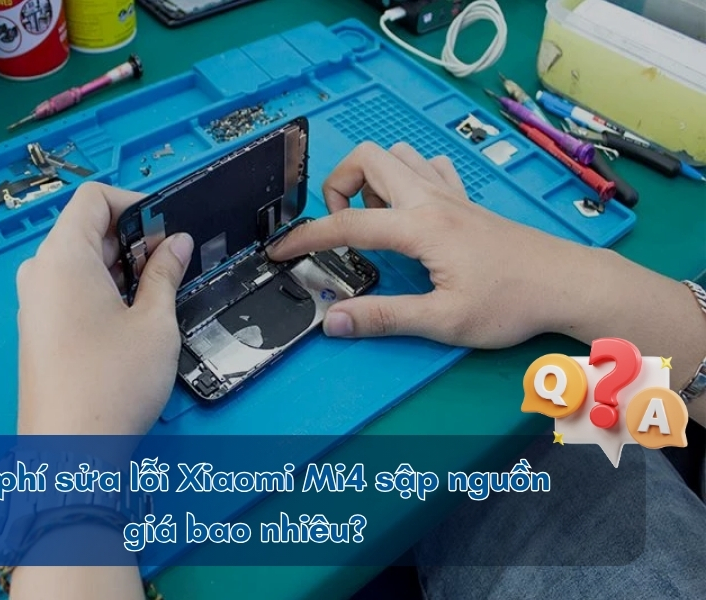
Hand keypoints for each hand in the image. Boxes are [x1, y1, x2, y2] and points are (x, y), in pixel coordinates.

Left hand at [15, 183, 192, 435]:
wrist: (69, 452)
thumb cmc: (113, 384)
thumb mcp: (154, 322)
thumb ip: (165, 273)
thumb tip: (177, 243)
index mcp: (62, 258)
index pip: (93, 198)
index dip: (135, 202)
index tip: (167, 227)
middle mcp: (40, 273)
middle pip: (86, 228)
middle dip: (132, 237)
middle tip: (172, 264)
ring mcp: (34, 302)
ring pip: (80, 261)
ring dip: (120, 266)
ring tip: (156, 294)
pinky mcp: (38, 329)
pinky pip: (70, 288)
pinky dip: (102, 288)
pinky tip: (131, 317)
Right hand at [268, 141, 604, 348]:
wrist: (567, 283)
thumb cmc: (511, 302)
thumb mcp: (443, 320)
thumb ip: (384, 318)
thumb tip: (334, 321)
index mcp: (420, 226)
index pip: (347, 224)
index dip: (306, 236)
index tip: (280, 250)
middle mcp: (431, 199)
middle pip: (369, 157)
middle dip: (339, 184)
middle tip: (340, 225)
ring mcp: (451, 193)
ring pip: (399, 155)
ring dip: (374, 179)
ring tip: (376, 222)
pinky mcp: (467, 200)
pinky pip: (429, 167)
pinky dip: (407, 178)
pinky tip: (412, 212)